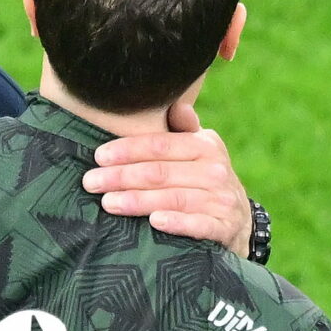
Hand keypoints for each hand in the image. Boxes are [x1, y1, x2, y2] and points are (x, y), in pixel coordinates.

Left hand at [81, 101, 252, 255]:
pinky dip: (176, 222)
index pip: (160, 145)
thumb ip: (183, 131)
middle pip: (160, 172)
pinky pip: (197, 225)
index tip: (98, 156)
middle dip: (121, 177)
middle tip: (90, 182)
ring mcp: (220, 199)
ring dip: (137, 201)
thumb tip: (175, 103)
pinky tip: (154, 222)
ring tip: (107, 203)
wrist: (240, 222)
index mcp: (205, 146)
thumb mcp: (200, 152)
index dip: (128, 150)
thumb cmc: (205, 183)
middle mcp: (214, 169)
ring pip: (173, 198)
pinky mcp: (224, 227)